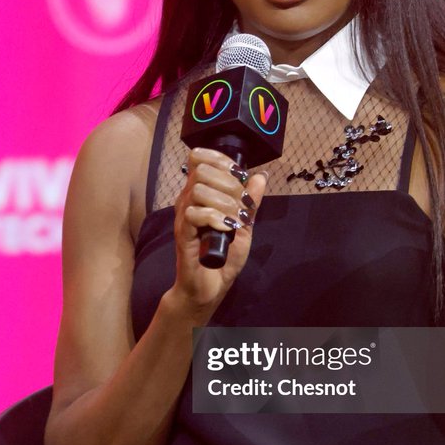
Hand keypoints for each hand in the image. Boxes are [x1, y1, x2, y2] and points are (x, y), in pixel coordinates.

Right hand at [172, 147, 267, 312]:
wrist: (210, 286)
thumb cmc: (223, 256)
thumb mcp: (244, 225)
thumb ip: (251, 201)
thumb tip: (260, 176)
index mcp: (201, 193)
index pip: (201, 158)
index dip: (221, 161)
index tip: (239, 176)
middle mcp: (188, 200)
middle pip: (202, 170)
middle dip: (229, 184)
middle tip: (240, 206)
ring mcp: (184, 216)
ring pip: (199, 190)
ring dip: (225, 204)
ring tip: (235, 222)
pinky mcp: (183, 234)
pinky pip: (194, 214)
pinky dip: (216, 219)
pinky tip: (226, 230)